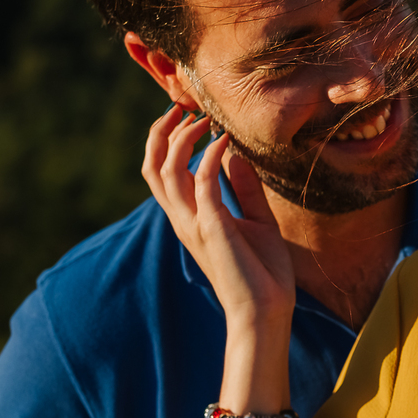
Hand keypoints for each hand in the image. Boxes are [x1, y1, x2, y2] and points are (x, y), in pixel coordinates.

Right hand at [142, 106, 295, 330]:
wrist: (266, 310)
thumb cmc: (262, 271)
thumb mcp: (256, 220)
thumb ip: (244, 189)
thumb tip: (235, 155)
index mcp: (190, 217)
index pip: (161, 172)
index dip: (166, 140)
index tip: (187, 115)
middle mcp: (184, 219)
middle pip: (152, 167)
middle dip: (161, 132)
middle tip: (182, 107)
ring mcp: (194, 224)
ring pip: (165, 171)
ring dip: (182, 138)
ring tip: (203, 118)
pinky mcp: (212, 228)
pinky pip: (202, 182)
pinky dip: (211, 156)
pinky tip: (225, 141)